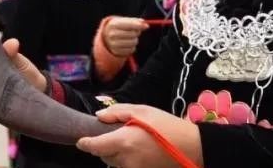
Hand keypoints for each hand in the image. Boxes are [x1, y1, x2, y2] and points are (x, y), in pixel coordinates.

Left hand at [77, 104, 202, 167]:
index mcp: (124, 141)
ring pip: (114, 162)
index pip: (95, 147)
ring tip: (130, 141)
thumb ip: (118, 112)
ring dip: (114, 153)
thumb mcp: (143, 111)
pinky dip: (126, 160)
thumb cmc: (167, 125)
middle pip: (103, 156)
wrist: (191, 148)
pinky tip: (138, 150)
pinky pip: (126, 167)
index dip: (85, 143)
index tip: (81, 140)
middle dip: (103, 146)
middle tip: (114, 134)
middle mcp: (126, 159)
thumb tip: (99, 117)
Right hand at [103, 17, 147, 57]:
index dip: (139, 25)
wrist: (106, 37)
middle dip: (137, 32)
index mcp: (113, 24)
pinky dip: (132, 47)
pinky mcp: (116, 52)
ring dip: (135, 40)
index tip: (146, 26)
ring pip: (133, 42)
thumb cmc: (119, 27)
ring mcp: (113, 44)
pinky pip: (132, 50)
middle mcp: (112, 34)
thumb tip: (145, 24)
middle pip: (133, 34)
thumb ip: (134, 21)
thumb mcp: (124, 21)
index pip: (129, 25)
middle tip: (134, 31)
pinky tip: (127, 44)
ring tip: (130, 38)